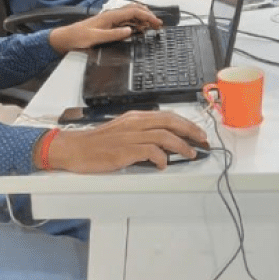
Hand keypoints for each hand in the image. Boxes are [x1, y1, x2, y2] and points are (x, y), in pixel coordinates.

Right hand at [44, 110, 209, 171]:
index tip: (198, 132)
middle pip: (170, 121)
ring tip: (190, 154)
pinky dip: (162, 158)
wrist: (75, 148)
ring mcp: (130, 136)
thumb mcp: (122, 130)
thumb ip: (141, 132)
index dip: (186, 123)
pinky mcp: (125, 150)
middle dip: (190, 130)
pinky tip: (163, 164)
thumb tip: (163, 141)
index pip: (167, 115)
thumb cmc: (98, 143)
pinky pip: (151, 151)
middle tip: (202, 140)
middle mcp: (135, 123)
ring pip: (164, 135)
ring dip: (181, 145)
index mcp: (136, 117)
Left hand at [49, 5, 159, 53]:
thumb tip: (130, 30)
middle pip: (135, 10)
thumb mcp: (95, 38)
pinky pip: (126, 21)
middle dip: (148, 15)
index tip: (156, 23)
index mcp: (110, 16)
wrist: (66, 38)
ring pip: (132, 15)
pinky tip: (140, 29)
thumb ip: (113, 34)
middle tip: (158, 24)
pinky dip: (136, 23)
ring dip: (143, 19)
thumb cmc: (78, 37)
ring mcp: (111, 19)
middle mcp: (112, 15)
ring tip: (153, 26)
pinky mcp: (109, 25)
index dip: (147, 16)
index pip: (134, 11)